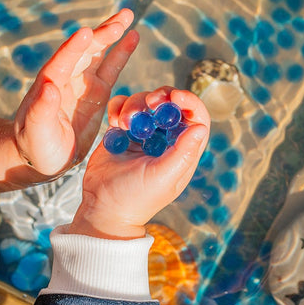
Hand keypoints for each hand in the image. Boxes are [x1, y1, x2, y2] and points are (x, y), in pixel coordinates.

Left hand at [10, 9, 138, 179]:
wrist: (42, 157)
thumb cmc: (35, 147)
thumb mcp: (37, 132)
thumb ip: (42, 110)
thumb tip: (50, 86)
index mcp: (50, 84)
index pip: (63, 61)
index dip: (75, 47)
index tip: (87, 32)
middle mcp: (66, 77)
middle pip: (85, 50)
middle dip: (102, 34)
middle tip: (121, 19)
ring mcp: (82, 83)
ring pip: (99, 53)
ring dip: (112, 34)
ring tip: (127, 16)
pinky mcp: (96, 93)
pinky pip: (111, 68)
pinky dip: (121, 52)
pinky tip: (133, 36)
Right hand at [67, 88, 209, 239]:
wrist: (103, 207)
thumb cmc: (136, 198)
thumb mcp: (163, 177)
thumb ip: (182, 153)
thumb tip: (200, 127)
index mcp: (182, 150)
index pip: (195, 118)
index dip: (190, 102)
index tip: (176, 96)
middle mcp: (165, 139)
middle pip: (170, 104)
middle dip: (160, 97)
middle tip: (150, 103)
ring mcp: (143, 133)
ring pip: (144, 102)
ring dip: (135, 105)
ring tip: (124, 124)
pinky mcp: (121, 131)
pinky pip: (122, 108)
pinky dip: (118, 107)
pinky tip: (114, 121)